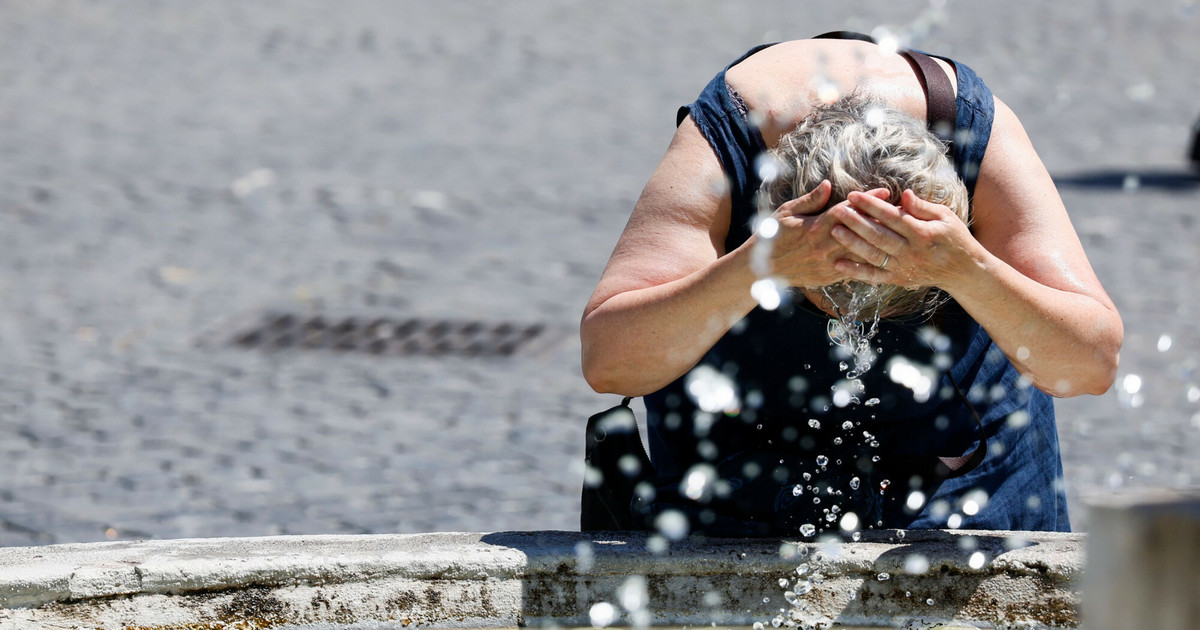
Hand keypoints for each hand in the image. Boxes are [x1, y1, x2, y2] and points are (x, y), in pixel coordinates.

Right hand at [759, 181, 891, 287]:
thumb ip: (810, 200)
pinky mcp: (829, 277)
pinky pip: (855, 269)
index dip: (867, 201)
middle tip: (902, 212)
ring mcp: (829, 264)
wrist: (762, 270)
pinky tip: (885, 256)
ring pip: (861, 252)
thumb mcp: (787, 213)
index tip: (885, 193)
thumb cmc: (773, 237)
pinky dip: (870, 262)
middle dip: (882, 221)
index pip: (847, 211)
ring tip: (899, 233)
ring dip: (880, 242)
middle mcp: (825, 246)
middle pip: (860, 232)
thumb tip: (828, 185)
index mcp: (815, 227)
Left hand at [828, 189, 978, 290]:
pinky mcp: (898, 279)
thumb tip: (904, 194)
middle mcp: (911, 252)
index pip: (892, 216)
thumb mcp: (945, 217)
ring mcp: (903, 267)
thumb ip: (922, 207)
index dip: (871, 205)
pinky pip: (874, 276)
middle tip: (838, 210)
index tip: (853, 195)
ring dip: (852, 244)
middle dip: (856, 222)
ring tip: (834, 231)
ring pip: (873, 255)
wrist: (963, 271)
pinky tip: (838, 264)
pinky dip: (856, 271)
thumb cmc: (954, 238)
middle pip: (879, 235)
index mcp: (922, 233)